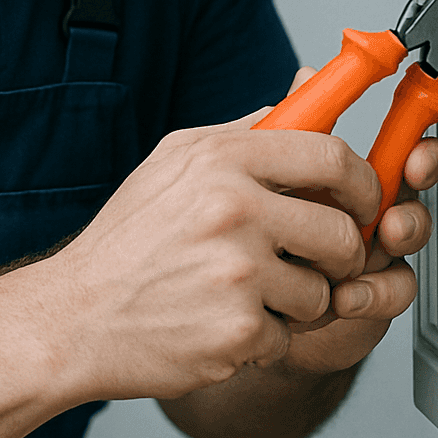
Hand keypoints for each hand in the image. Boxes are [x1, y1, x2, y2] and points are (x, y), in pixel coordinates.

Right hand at [39, 108, 381, 405]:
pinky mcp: (236, 331)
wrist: (75, 315)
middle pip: (342, 232)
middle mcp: (232, 210)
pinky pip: (287, 337)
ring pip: (320, 293)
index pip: (331, 155)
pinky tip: (221, 323)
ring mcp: (236, 273)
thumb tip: (303, 98)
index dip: (362, 181)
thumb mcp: (175, 162)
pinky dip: (262, 339)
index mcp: (220, 161)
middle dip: (341, 256)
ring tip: (248, 295)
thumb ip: (245, 132)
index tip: (362, 200)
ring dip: (296, 303)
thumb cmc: (126, 241)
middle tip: (319, 263)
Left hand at [276, 66, 437, 375]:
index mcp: (345, 174)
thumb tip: (308, 76)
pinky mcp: (370, 295)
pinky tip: (345, 295)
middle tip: (392, 218)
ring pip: (408, 242)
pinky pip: (395, 289)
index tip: (416, 154)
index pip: (396, 149)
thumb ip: (290, 131)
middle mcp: (365, 209)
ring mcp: (370, 252)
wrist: (233, 303)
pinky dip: (375, 293)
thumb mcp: (257, 174)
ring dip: (392, 248)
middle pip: (413, 195)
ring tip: (360, 254)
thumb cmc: (249, 236)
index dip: (416, 148)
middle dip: (413, 204)